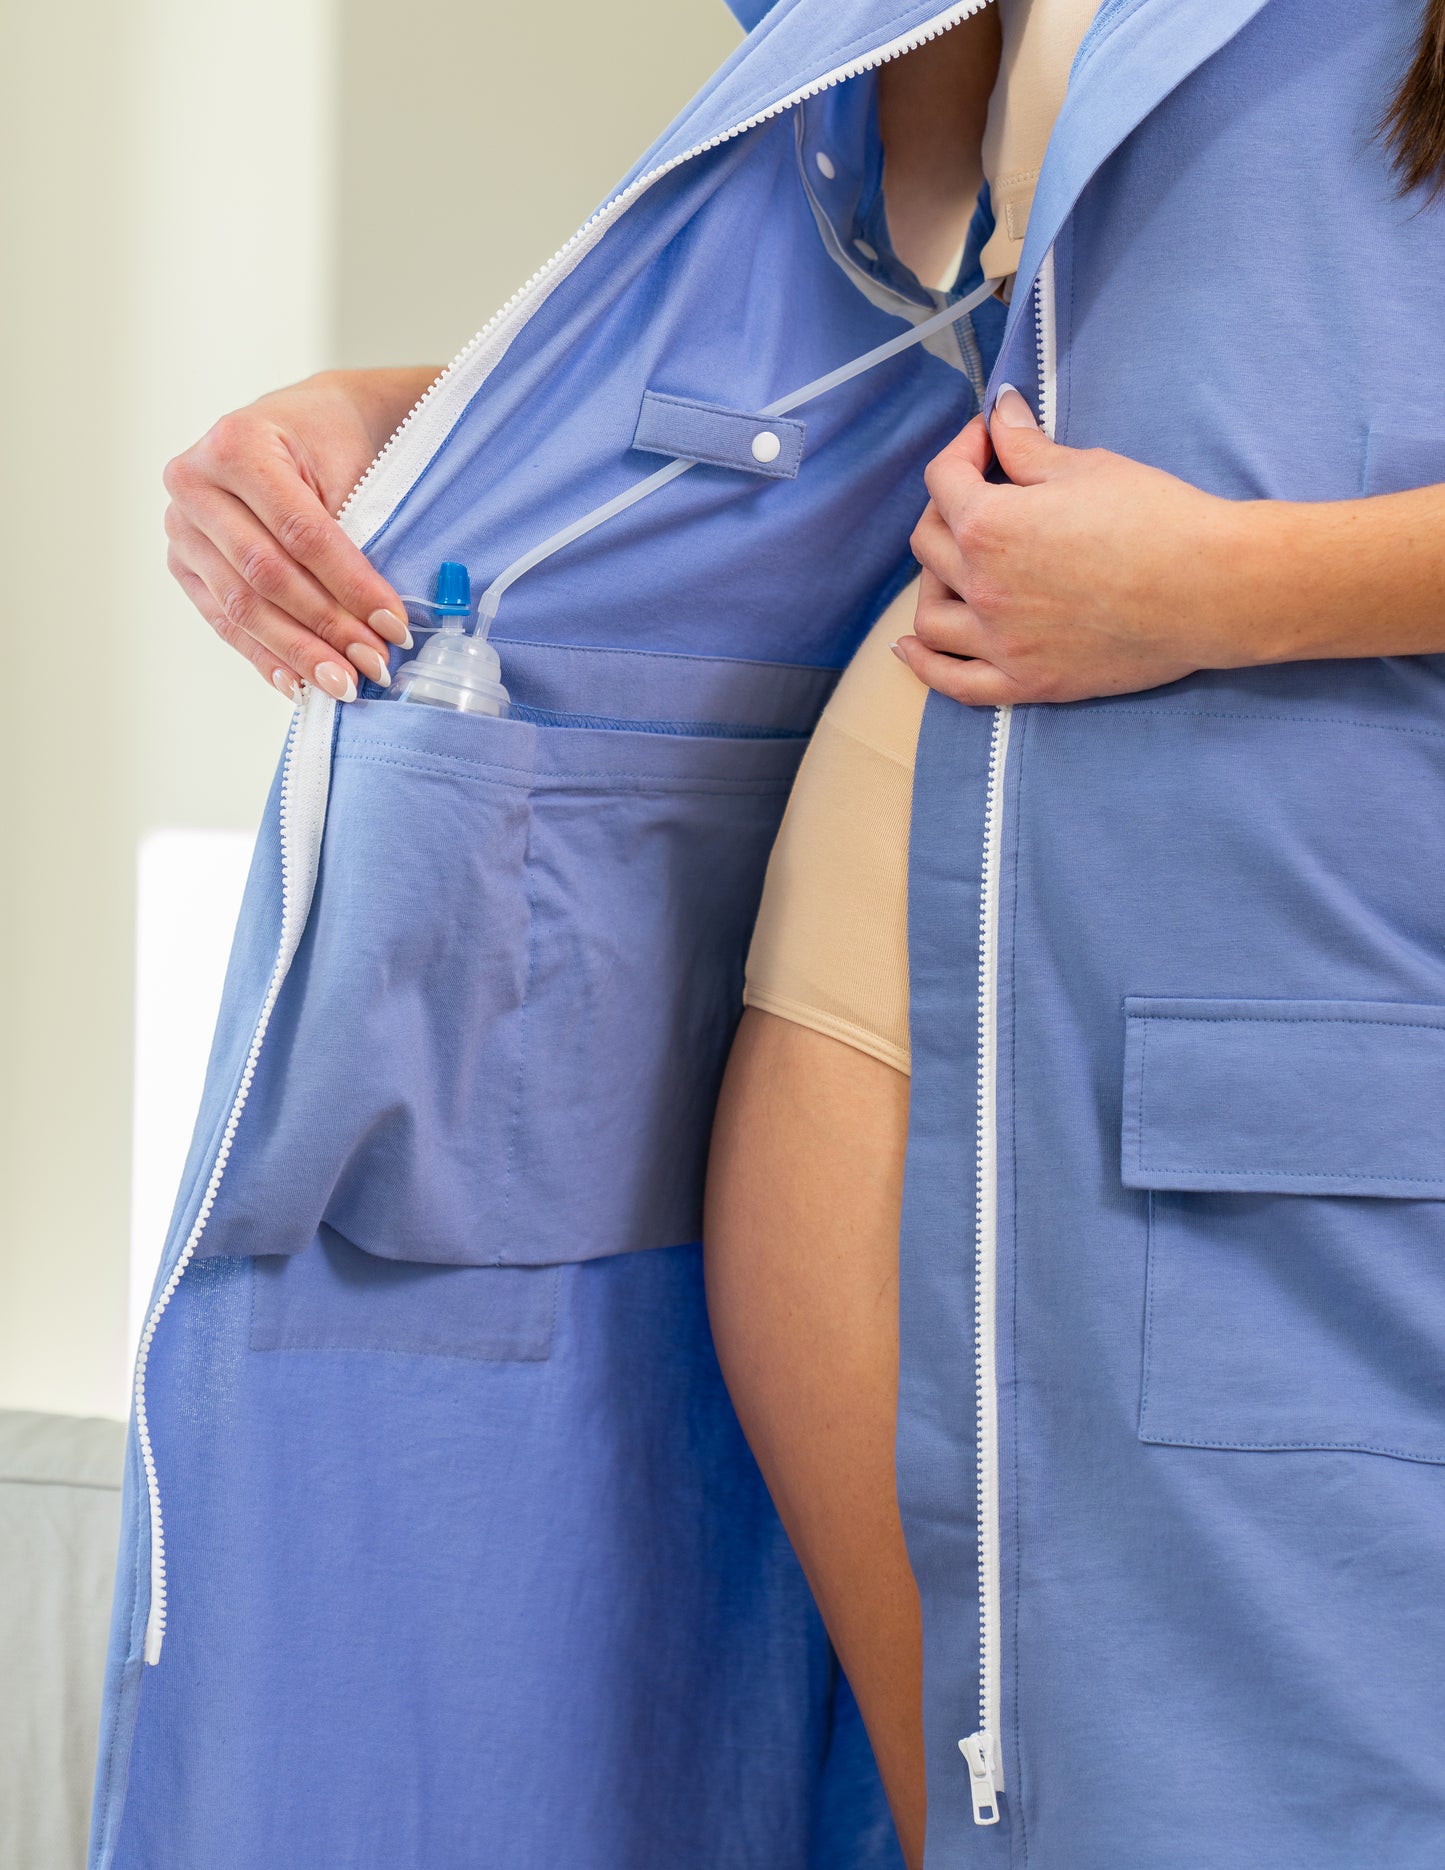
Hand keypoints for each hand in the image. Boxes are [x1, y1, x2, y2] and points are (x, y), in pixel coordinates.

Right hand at [163, 367, 437, 701]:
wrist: (301, 424)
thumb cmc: (332, 441)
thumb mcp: (350, 467)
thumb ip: (352, 535)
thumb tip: (376, 624)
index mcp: (236, 445)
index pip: (300, 534)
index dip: (350, 586)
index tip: (393, 625)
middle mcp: (194, 483)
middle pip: (265, 575)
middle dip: (326, 628)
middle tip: (372, 664)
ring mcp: (181, 527)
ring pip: (241, 606)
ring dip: (298, 653)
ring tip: (343, 683)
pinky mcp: (184, 564)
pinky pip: (224, 620)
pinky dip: (266, 656)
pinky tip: (299, 684)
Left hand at [892, 385, 1246, 705]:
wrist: (1210, 590)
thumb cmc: (1155, 519)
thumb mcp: (1084, 468)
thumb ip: (1025, 446)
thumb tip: (999, 412)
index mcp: (989, 525)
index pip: (943, 479)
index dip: (963, 449)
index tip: (988, 441)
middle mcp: (982, 587)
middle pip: (928, 545)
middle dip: (944, 509)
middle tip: (977, 495)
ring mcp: (1000, 642)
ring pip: (929, 616)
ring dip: (932, 584)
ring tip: (953, 569)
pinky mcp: (1026, 683)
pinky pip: (953, 682)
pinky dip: (925, 664)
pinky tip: (911, 648)